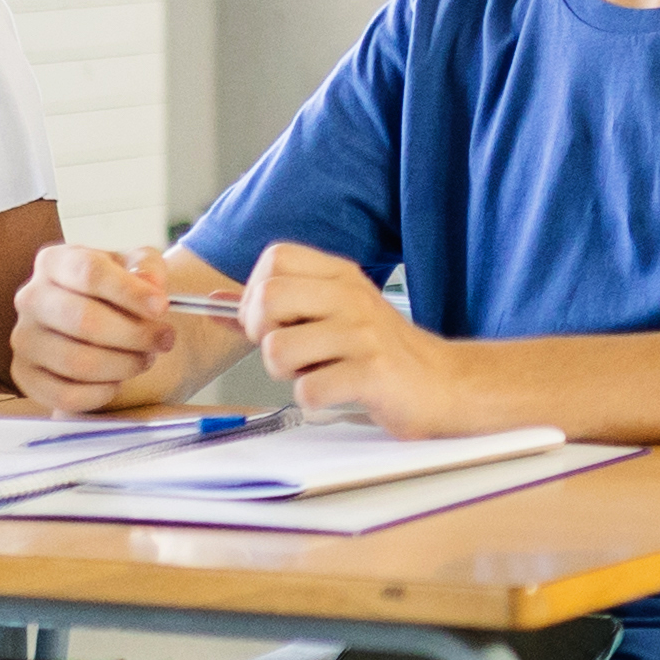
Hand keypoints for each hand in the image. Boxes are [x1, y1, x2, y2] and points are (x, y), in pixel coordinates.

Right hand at [8, 243, 196, 415]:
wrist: (100, 320)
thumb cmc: (117, 291)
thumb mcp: (137, 266)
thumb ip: (148, 267)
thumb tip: (151, 286)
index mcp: (55, 262)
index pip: (89, 272)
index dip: (130, 292)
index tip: (161, 307)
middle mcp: (31, 298)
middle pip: (84, 320)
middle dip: (135, 335)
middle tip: (164, 340)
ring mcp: (24, 338)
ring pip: (78, 362)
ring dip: (124, 365)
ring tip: (145, 358)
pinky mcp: (26, 375)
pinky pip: (66, 395)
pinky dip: (101, 393)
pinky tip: (117, 381)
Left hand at [236, 242, 471, 432]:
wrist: (444, 385)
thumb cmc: (382, 354)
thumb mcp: (333, 316)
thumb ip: (277, 310)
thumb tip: (215, 305)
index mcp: (341, 275)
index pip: (274, 258)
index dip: (256, 293)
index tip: (274, 321)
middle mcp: (351, 296)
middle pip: (266, 299)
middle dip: (262, 334)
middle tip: (289, 351)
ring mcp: (363, 334)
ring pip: (278, 350)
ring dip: (288, 374)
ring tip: (319, 373)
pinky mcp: (372, 372)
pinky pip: (308, 390)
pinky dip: (315, 401)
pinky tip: (338, 393)